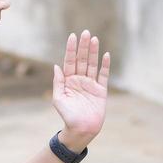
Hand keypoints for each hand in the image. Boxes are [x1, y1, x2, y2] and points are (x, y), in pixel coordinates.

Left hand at [51, 30, 110, 146]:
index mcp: (68, 81)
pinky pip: (103, 75)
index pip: (70, 61)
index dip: (71, 49)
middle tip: (85, 33)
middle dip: (83, 46)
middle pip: (82, 60)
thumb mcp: (59, 99)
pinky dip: (105, 65)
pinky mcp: (101, 90)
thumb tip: (56, 66)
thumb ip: (58, 82)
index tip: (72, 36)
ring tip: (94, 39)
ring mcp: (91, 84)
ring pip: (92, 64)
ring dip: (93, 52)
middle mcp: (80, 80)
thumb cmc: (68, 116)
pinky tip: (105, 54)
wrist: (81, 130)